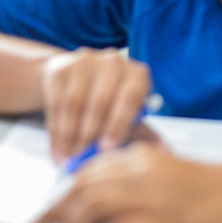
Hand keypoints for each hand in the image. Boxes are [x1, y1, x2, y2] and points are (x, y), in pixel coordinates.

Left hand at [31, 144, 221, 222]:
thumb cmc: (212, 186)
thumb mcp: (169, 169)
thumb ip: (135, 176)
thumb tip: (98, 195)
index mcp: (143, 155)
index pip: (89, 168)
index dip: (62, 188)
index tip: (49, 204)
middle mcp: (142, 171)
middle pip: (83, 186)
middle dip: (55, 207)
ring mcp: (151, 197)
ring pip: (91, 207)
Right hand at [40, 48, 150, 162]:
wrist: (75, 79)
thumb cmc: (111, 104)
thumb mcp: (130, 116)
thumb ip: (145, 135)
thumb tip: (164, 154)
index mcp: (137, 74)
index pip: (131, 97)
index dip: (119, 124)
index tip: (108, 150)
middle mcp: (114, 62)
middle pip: (100, 101)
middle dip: (90, 135)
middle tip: (83, 161)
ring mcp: (86, 61)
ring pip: (75, 104)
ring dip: (70, 137)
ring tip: (68, 160)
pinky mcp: (61, 68)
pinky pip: (57, 103)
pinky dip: (57, 131)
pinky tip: (58, 150)